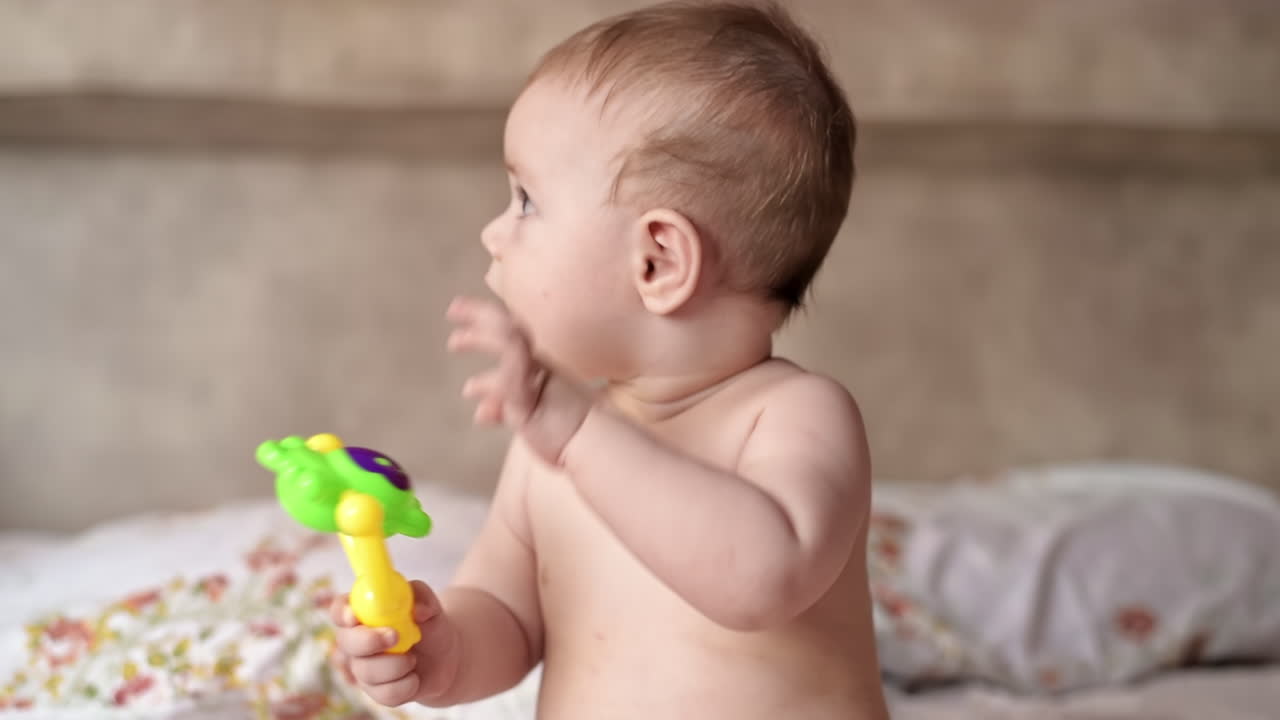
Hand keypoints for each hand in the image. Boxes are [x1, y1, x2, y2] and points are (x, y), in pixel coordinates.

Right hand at [329, 581, 459, 705]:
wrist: (445, 657)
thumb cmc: (430, 625)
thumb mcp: (431, 605)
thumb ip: (423, 597)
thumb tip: (418, 610)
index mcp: (363, 613)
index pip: (340, 609)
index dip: (342, 613)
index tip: (355, 616)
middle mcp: (356, 640)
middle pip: (346, 642)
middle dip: (368, 640)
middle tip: (395, 636)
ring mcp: (362, 667)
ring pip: (367, 671)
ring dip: (397, 665)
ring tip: (413, 658)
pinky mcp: (375, 691)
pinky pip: (384, 694)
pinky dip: (407, 685)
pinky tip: (414, 677)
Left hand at [446, 296, 591, 464]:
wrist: (596, 444)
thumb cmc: (566, 432)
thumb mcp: (527, 415)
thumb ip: (504, 408)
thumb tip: (480, 413)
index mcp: (539, 366)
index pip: (510, 332)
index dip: (486, 317)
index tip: (460, 310)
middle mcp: (539, 365)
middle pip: (508, 329)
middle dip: (479, 316)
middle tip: (452, 310)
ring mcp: (538, 380)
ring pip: (509, 345)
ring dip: (480, 339)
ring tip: (454, 342)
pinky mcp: (531, 401)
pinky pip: (511, 383)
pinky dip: (492, 384)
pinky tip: (473, 391)